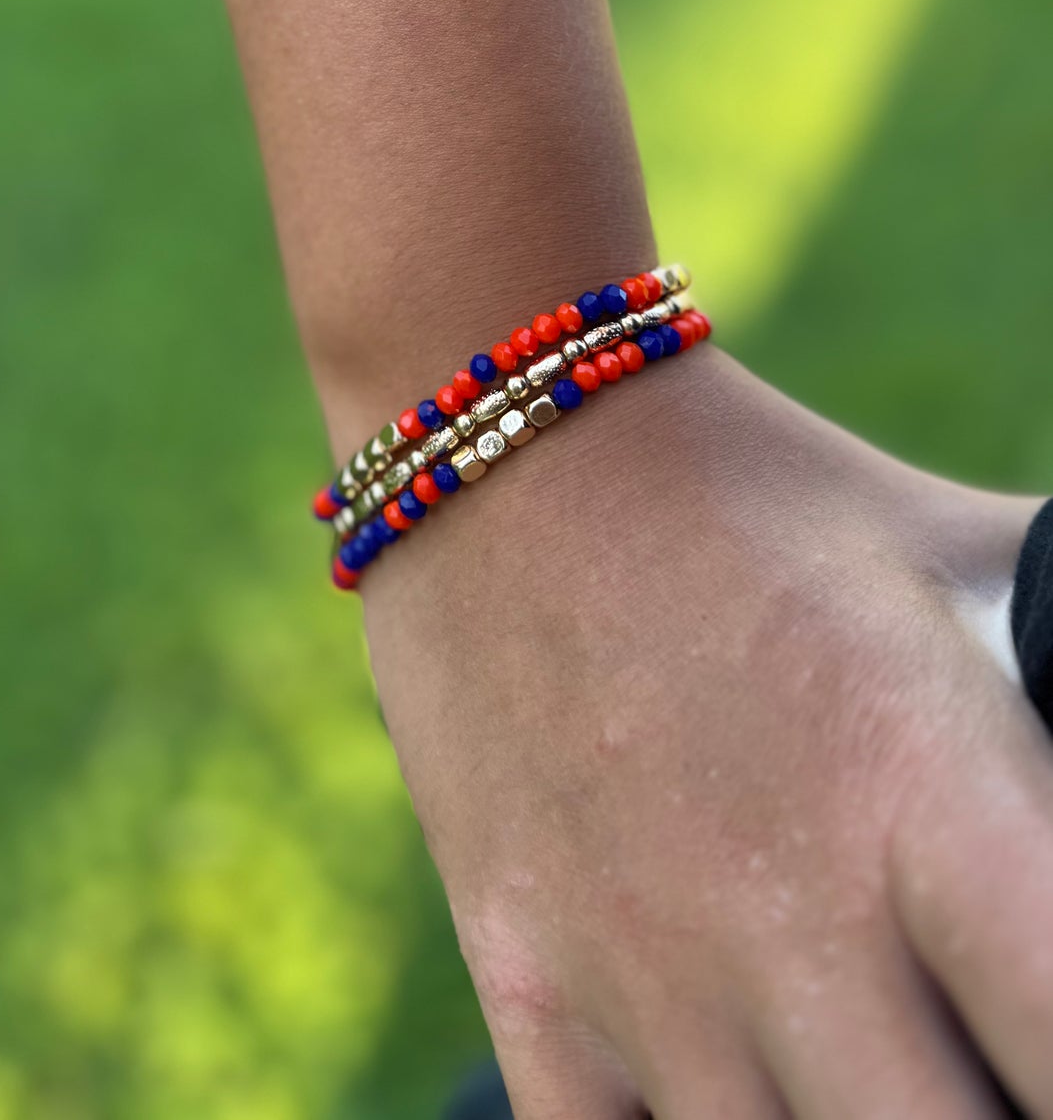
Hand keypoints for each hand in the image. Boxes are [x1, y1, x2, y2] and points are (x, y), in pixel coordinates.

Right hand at [362, 348, 1052, 1117]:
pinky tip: (748, 1092)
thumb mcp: (965, 549)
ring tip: (875, 1065)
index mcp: (926, 786)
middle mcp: (785, 904)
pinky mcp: (523, 976)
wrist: (513, 450)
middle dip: (988, 1116)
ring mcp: (638, 961)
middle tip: (982, 1054)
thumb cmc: (768, 498)